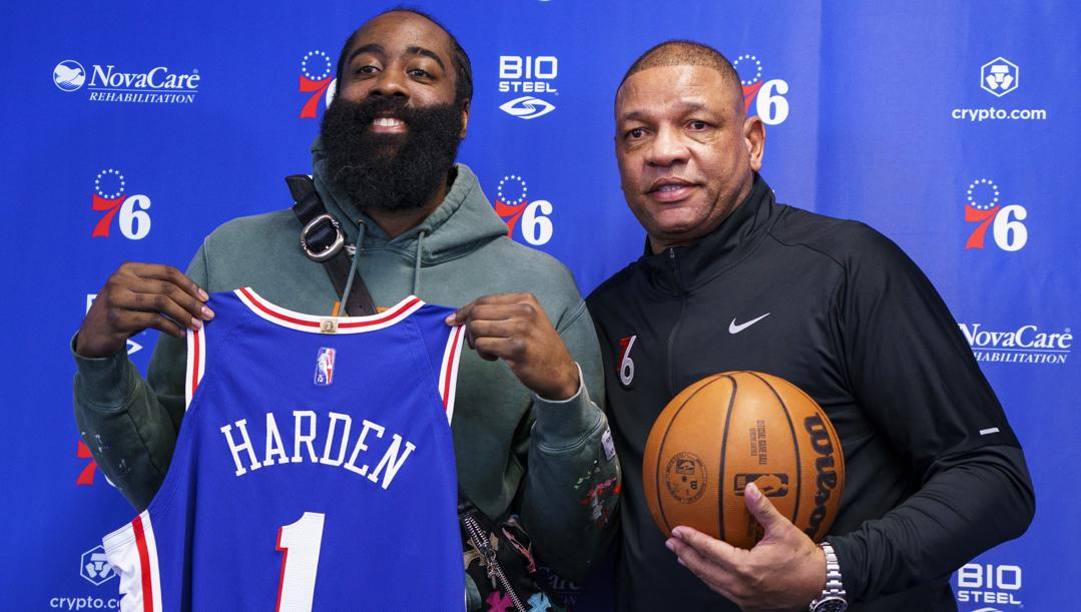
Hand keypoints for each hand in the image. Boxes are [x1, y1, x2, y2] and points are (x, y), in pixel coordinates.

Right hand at [76, 263, 212, 357]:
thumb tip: (199, 298)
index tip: (205, 298)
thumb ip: (160, 290)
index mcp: (128, 269)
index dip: (189, 284)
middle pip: (167, 288)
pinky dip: (171, 328)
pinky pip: (153, 321)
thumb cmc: (123, 312)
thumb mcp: (138, 294)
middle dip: (191, 302)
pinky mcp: (117, 319)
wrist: (93, 334)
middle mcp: (120, 280)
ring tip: (197, 325)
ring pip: (162, 303)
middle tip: (208, 315)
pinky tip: (180, 334)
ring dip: (184, 315)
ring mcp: (117, 299)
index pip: (167, 271)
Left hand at [446, 293, 578, 399]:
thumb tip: (463, 316)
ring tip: (488, 351)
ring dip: (476, 343)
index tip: (454, 319)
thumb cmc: (538, 346)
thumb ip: (500, 314)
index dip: (465, 310)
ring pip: (477, 328)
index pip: (484, 300)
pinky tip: (494, 357)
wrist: (559, 371)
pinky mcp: (516, 348)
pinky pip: (483, 345)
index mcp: (525, 300)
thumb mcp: (527, 320)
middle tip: (474, 342)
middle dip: (468, 328)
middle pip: (477, 312)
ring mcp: (521, 329)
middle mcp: (524, 310)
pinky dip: (483, 353)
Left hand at [666, 483, 825, 611]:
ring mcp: (743, 598)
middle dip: (685, 554)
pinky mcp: (749, 605)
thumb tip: (750, 488)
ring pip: (711, 582)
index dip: (692, 539)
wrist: (820, 585)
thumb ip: (763, 509)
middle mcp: (740, 586)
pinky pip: (722, 590)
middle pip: (703, 570)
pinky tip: (707, 571)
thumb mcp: (783, 530)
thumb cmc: (803, 558)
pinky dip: (710, 579)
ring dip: (695, 568)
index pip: (710, 551)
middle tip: (671, 542)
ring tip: (682, 556)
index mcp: (746, 567)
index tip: (677, 530)